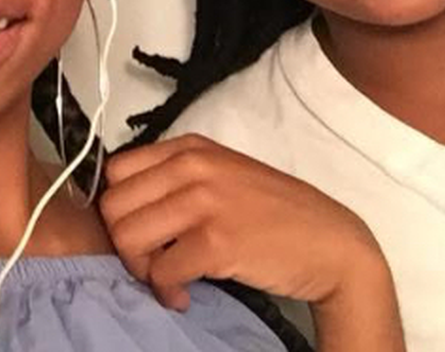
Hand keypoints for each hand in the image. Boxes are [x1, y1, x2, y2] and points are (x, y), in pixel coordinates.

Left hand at [100, 134, 385, 311]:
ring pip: (128, 238)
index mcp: (190, 149)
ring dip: (141, 269)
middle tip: (151, 262)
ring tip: (167, 279)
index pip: (115, 171)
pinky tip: (184, 295)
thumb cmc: (274, 213)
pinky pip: (161, 272)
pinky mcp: (217, 242)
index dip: (118, 207)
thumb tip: (124, 207)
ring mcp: (204, 203)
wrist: (331, 242)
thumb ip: (176, 180)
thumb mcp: (221, 176)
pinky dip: (167, 292)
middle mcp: (192, 167)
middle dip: (124, 243)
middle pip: (113, 207)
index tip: (138, 230)